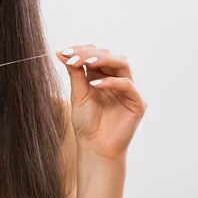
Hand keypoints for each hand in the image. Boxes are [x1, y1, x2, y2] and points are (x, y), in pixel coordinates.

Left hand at [57, 45, 146, 159]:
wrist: (94, 146)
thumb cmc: (86, 122)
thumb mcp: (77, 93)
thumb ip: (73, 72)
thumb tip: (61, 52)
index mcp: (101, 76)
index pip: (96, 54)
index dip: (81, 50)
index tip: (64, 51)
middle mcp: (116, 80)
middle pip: (109, 56)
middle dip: (90, 53)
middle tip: (73, 56)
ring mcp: (128, 90)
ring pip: (122, 64)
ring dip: (103, 60)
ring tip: (86, 62)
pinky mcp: (137, 102)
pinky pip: (127, 85)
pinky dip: (112, 82)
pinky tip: (95, 85)